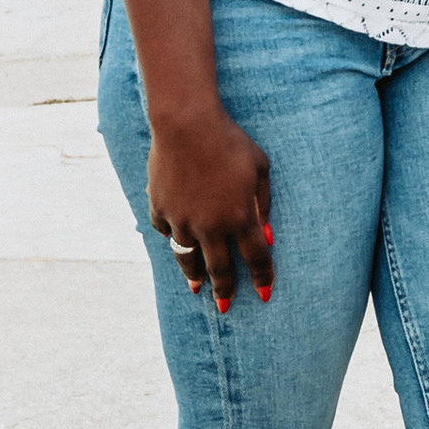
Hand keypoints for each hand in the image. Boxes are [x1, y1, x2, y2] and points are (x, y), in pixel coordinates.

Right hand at [147, 110, 273, 310]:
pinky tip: (176, 240)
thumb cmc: (230, 141)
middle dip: (225, 291)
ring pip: (188, 259)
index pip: (256, 259)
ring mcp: (182, 220)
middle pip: (220, 270)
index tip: (265, 294)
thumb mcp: (260, 168)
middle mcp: (211, 226)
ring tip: (197, 287)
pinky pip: (166, 232)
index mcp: (240, 217)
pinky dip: (172, 236)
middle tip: (226, 305)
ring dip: (194, 275)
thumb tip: (268, 236)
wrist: (186, 123)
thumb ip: (264, 204)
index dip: (263, 278)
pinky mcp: (160, 210)